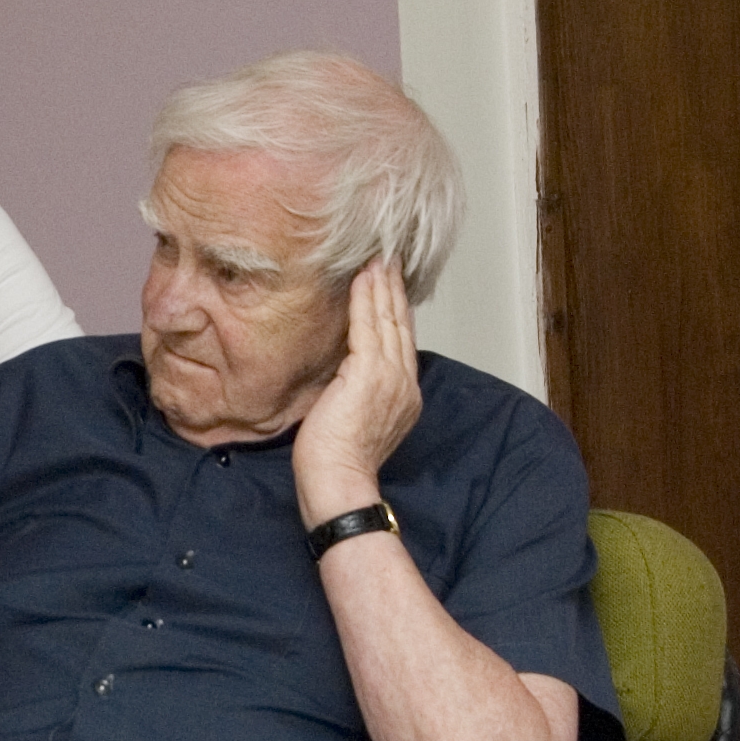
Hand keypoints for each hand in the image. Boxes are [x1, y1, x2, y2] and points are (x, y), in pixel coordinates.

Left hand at [293, 259, 421, 524]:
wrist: (339, 483)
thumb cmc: (336, 463)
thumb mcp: (353, 419)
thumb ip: (356, 392)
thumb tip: (341, 374)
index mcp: (403, 395)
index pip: (401, 342)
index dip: (396, 310)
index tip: (389, 284)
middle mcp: (404, 383)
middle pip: (400, 324)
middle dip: (393, 289)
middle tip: (387, 257)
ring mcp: (390, 377)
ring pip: (388, 320)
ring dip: (381, 285)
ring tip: (376, 258)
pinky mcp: (369, 373)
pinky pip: (368, 325)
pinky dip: (365, 298)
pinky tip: (362, 277)